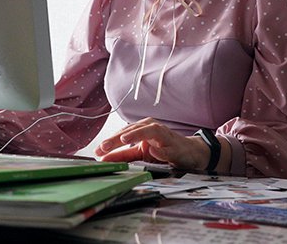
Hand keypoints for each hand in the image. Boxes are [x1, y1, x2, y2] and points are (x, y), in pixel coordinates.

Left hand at [94, 118, 208, 170]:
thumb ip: (124, 156)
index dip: (109, 142)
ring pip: (148, 131)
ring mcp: (163, 135)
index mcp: (141, 129)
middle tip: (104, 147)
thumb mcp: (141, 154)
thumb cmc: (164, 150)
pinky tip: (152, 150)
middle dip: (117, 139)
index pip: (123, 134)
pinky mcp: (174, 145)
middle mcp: (151, 128)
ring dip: (136, 135)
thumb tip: (104, 158)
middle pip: (131, 131)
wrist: (189, 153)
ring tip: (124, 140)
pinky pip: (166, 146)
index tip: (97, 151)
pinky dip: (159, 148)